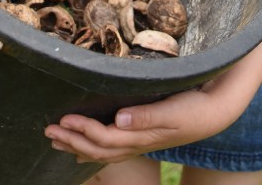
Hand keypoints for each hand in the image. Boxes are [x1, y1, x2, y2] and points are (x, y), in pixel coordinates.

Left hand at [44, 79, 241, 164]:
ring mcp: (139, 143)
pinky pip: (111, 149)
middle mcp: (136, 143)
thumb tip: (118, 118)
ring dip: (77, 145)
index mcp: (141, 136)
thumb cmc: (193, 108)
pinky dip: (92, 148)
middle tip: (48, 130)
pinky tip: (82, 147)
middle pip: (97, 148)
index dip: (82, 130)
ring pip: (102, 152)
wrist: (213, 114)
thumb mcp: (172, 109)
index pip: (104, 138)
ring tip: (56, 141)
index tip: (63, 119)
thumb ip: (146, 116)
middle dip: (71, 140)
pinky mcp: (142, 138)